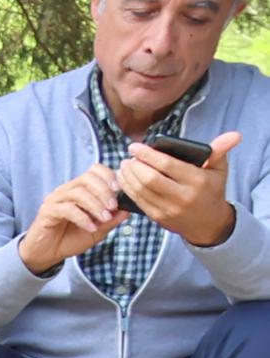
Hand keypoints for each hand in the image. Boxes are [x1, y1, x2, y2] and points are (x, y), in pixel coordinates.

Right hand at [20, 164, 128, 271]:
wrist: (47, 255)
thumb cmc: (71, 239)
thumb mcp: (98, 230)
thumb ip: (112, 219)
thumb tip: (128, 209)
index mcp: (80, 189)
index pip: (94, 171)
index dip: (108, 176)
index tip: (120, 190)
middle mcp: (67, 190)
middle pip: (87, 178)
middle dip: (104, 191)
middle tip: (113, 206)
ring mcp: (55, 200)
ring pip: (78, 192)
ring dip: (95, 205)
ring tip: (104, 218)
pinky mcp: (47, 211)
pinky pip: (67, 209)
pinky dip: (83, 218)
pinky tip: (91, 228)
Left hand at [121, 128, 243, 250]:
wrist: (208, 223)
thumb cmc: (212, 190)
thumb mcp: (219, 170)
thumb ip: (220, 151)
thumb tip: (234, 134)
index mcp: (197, 181)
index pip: (167, 165)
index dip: (148, 155)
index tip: (135, 146)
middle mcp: (182, 196)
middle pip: (150, 179)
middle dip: (135, 166)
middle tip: (129, 156)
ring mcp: (168, 209)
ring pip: (141, 191)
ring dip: (128, 177)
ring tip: (124, 165)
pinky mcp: (158, 217)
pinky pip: (138, 202)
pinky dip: (128, 189)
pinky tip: (124, 179)